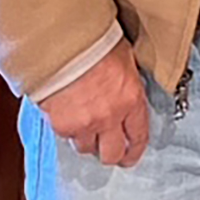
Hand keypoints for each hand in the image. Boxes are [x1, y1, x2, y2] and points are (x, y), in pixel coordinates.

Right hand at [38, 38, 148, 168]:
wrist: (66, 44)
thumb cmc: (97, 43)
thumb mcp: (126, 60)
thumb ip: (128, 83)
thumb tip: (127, 91)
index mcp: (131, 99)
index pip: (139, 136)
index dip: (136, 150)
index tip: (133, 155)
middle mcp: (110, 117)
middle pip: (112, 154)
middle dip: (112, 155)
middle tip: (109, 150)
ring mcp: (84, 124)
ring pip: (86, 148)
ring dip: (87, 140)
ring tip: (86, 125)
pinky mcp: (61, 126)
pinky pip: (66, 137)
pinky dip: (68, 130)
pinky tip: (69, 114)